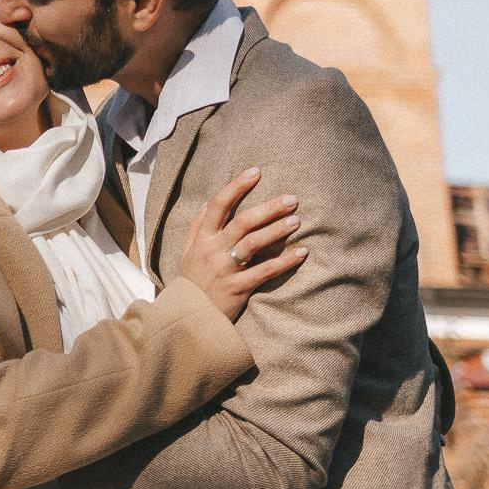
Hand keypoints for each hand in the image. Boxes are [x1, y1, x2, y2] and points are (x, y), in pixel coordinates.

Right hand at [177, 166, 307, 319]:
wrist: (188, 316)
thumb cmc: (193, 280)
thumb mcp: (187, 251)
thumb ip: (198, 227)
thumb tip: (208, 203)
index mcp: (202, 238)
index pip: (218, 205)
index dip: (237, 186)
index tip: (256, 172)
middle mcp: (213, 250)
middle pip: (242, 222)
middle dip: (268, 208)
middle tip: (292, 200)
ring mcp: (225, 269)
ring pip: (253, 244)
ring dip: (277, 231)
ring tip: (297, 221)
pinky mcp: (238, 288)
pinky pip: (264, 272)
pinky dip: (284, 262)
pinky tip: (301, 253)